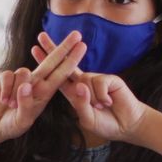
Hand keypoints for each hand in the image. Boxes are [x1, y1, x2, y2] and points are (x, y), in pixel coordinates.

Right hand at [0, 31, 85, 141]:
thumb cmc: (12, 124)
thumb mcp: (22, 121)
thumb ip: (26, 105)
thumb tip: (26, 85)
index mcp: (45, 93)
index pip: (62, 74)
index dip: (72, 60)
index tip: (83, 46)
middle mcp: (35, 82)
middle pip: (52, 61)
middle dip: (64, 47)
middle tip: (78, 33)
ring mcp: (21, 78)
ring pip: (23, 72)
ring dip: (16, 91)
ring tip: (11, 105)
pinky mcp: (5, 77)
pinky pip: (8, 76)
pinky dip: (5, 90)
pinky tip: (3, 100)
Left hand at [32, 32, 149, 141]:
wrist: (127, 126)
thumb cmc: (106, 123)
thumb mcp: (88, 119)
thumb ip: (81, 104)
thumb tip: (79, 84)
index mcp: (73, 92)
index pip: (56, 76)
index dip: (46, 63)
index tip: (34, 49)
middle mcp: (82, 82)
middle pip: (66, 63)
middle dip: (54, 49)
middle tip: (40, 36)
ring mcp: (96, 78)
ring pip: (85, 82)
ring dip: (93, 98)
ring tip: (102, 107)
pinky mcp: (109, 78)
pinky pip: (99, 83)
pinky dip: (102, 96)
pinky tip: (109, 102)